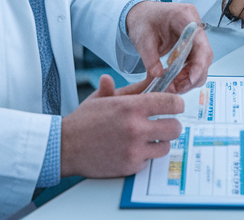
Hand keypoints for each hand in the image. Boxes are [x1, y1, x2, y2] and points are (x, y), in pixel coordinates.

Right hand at [60, 75, 184, 178]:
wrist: (66, 146)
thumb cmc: (84, 120)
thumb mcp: (104, 97)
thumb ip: (130, 89)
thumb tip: (150, 77)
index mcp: (131, 107)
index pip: (170, 103)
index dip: (177, 103)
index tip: (176, 105)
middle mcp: (136, 128)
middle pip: (175, 128)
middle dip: (172, 124)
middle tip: (165, 123)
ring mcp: (135, 149)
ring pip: (165, 146)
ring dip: (160, 142)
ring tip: (148, 138)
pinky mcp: (131, 166)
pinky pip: (149, 160)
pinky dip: (144, 155)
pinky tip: (132, 149)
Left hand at [125, 1, 212, 93]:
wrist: (141, 15)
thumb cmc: (142, 20)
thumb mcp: (142, 39)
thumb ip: (150, 58)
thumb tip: (159, 77)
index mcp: (185, 16)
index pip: (200, 42)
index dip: (199, 63)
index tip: (191, 79)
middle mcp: (195, 25)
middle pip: (204, 55)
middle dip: (193, 75)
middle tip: (177, 88)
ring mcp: (195, 36)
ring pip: (201, 62)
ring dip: (190, 78)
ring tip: (173, 87)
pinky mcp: (191, 46)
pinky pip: (194, 63)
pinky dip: (186, 75)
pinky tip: (175, 81)